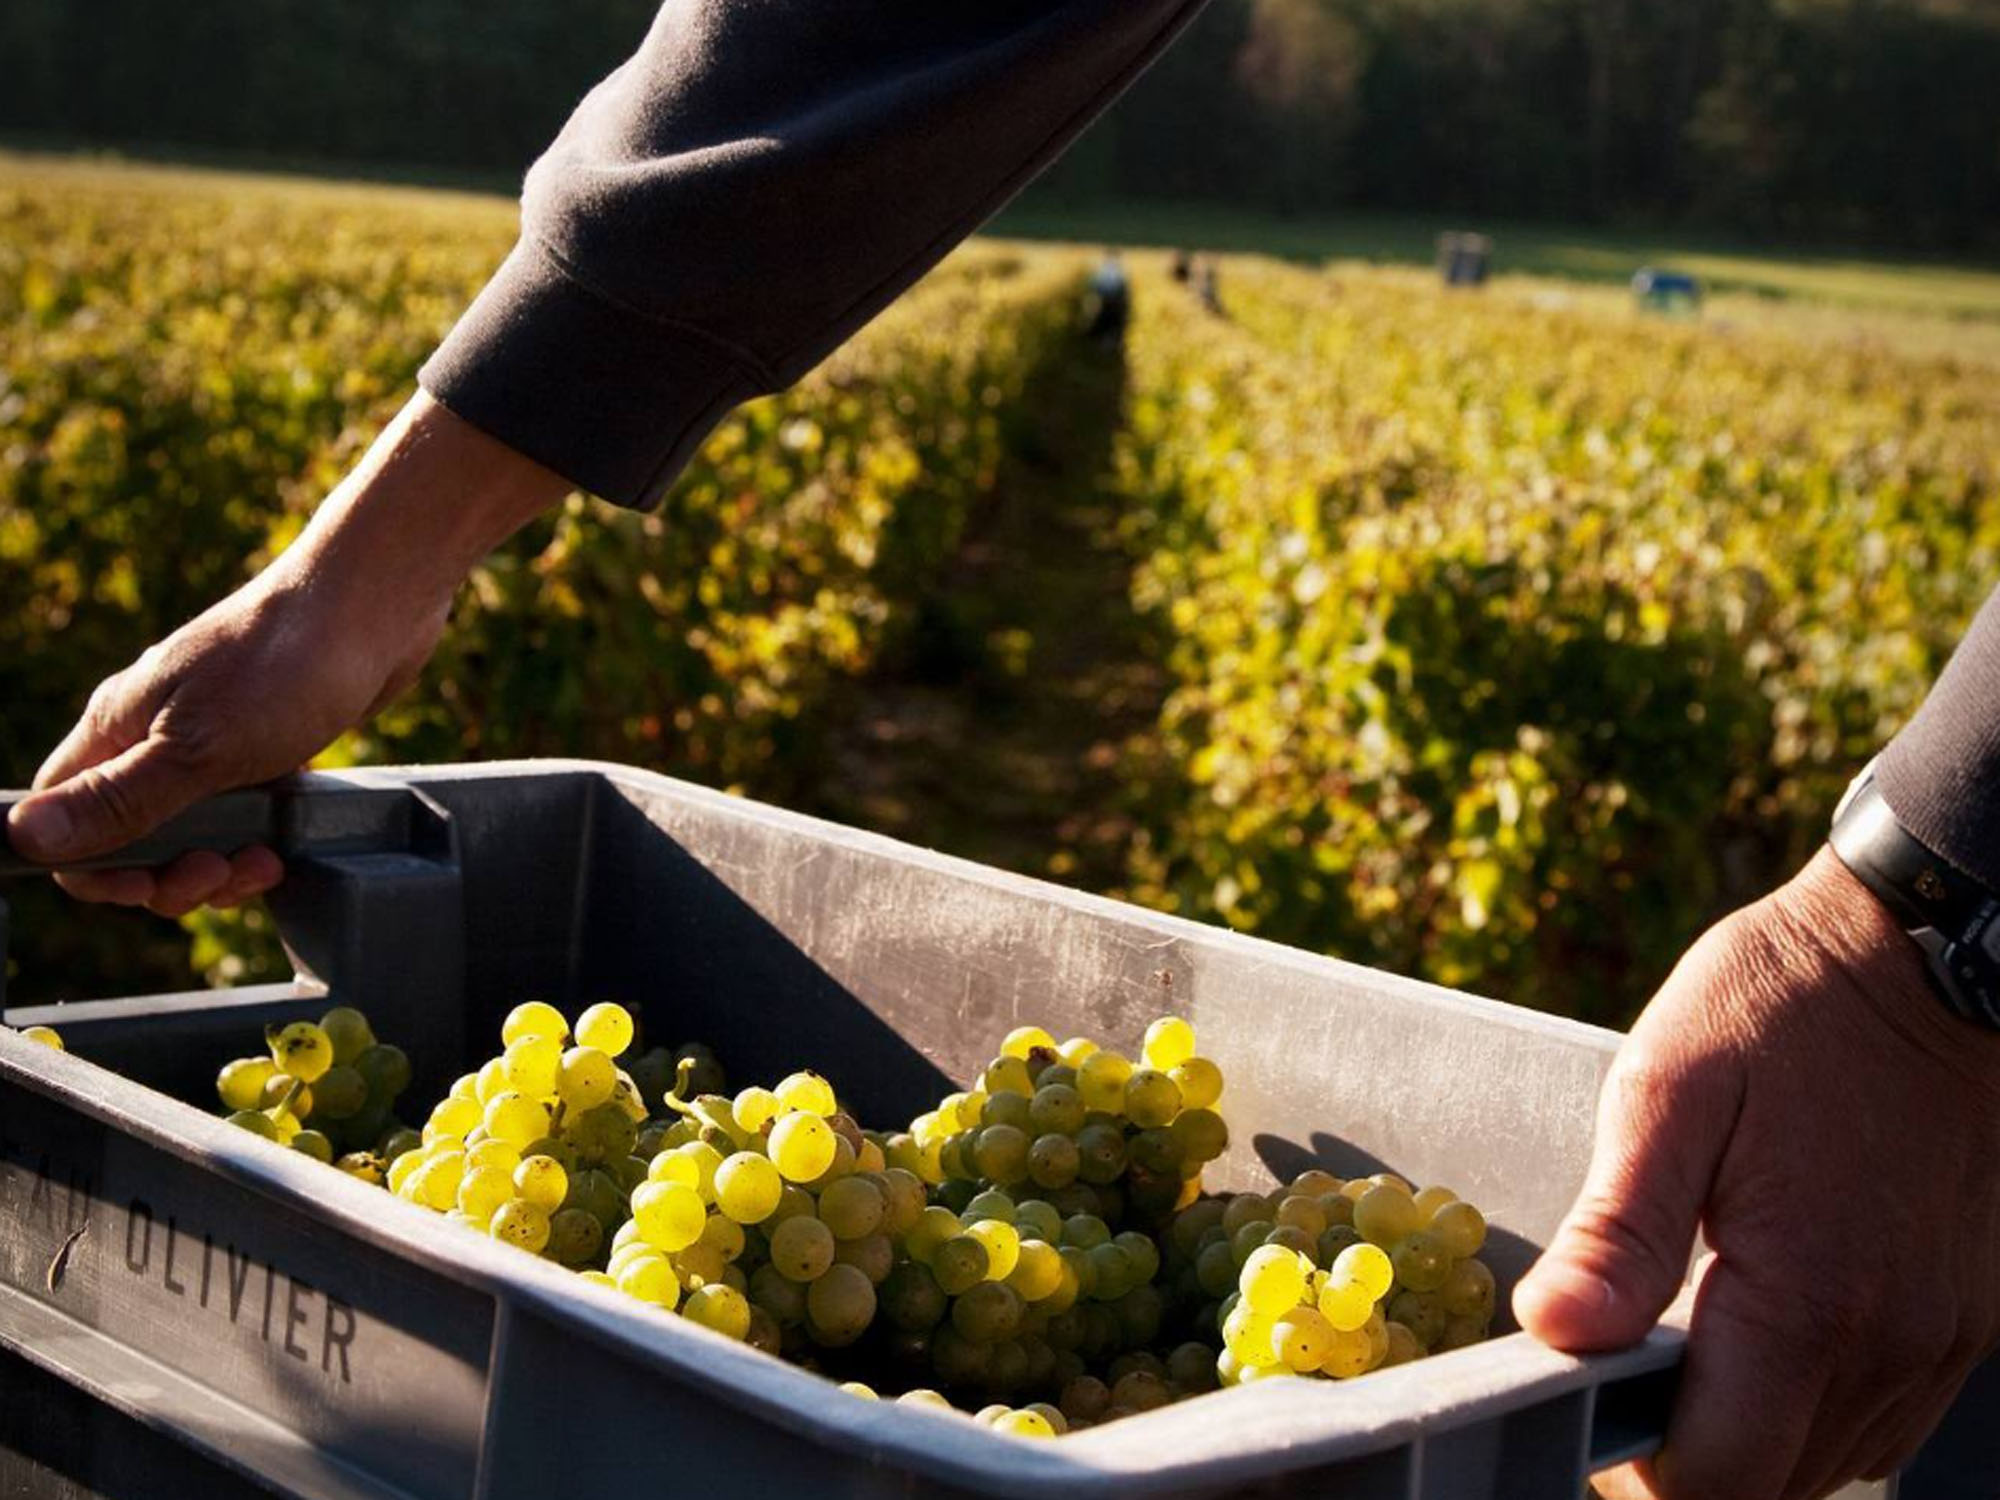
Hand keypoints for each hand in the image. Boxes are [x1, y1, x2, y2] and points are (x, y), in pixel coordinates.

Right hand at [5, 392, 569, 914]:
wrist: (378, 604)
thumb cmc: (287, 666)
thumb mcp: (198, 749)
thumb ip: (117, 798)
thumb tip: (21, 837)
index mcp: (118, 725)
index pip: (63, 813)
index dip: (95, 865)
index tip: (150, 884)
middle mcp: (155, 729)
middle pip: (130, 833)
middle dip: (170, 874)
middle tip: (224, 873)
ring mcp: (213, 735)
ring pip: (193, 829)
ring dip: (222, 865)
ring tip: (266, 862)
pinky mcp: (266, 741)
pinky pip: (245, 810)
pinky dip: (260, 837)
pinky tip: (288, 842)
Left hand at [1515, 847, 1999, 1498]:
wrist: (1919, 958)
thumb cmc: (1781, 1010)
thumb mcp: (1670, 1093)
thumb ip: (1617, 1228)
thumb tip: (1554, 1332)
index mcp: (1803, 1299)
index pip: (1714, 1475)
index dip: (1634, 1471)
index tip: (1581, 1409)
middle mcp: (1888, 1345)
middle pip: (1771, 1484)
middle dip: (1682, 1460)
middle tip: (1616, 1379)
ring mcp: (1939, 1342)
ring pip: (1830, 1463)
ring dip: (1748, 1438)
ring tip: (1680, 1352)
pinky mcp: (1965, 1323)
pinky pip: (1879, 1419)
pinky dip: (1810, 1412)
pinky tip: (1760, 1341)